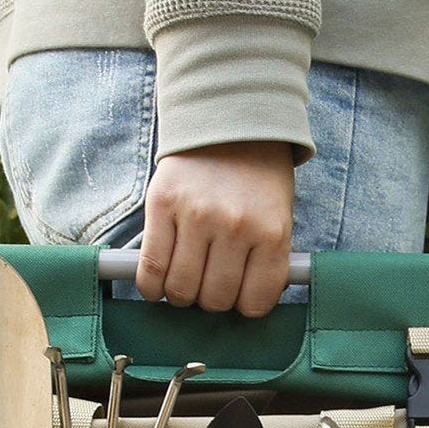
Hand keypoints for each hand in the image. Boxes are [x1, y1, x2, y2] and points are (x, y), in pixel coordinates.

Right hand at [136, 140, 295, 317]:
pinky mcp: (161, 205)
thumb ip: (265, 261)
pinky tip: (157, 285)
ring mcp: (196, 215)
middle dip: (211, 299)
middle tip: (209, 281)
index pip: (253, 303)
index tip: (238, 294)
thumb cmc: (257, 180)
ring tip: (186, 279)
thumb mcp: (278, 217)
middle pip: (214, 299)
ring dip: (181, 295)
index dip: (243, 306)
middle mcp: (234, 225)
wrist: (229, 120)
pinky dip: (151, 287)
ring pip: (181, 290)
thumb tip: (243, 307)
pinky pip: (151, 268)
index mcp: (271, 232)